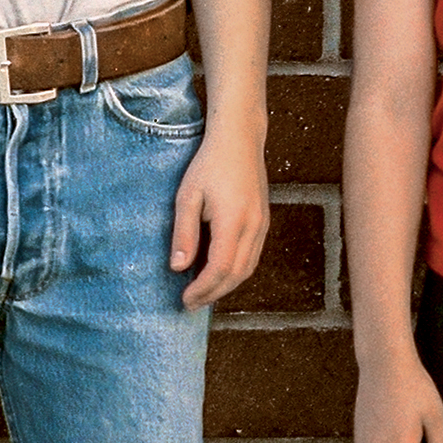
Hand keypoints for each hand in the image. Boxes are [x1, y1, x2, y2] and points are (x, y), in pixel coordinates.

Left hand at [171, 124, 268, 308]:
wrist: (239, 139)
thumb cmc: (209, 164)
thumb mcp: (187, 196)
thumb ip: (184, 233)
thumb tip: (178, 267)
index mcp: (233, 220)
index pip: (220, 268)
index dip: (203, 288)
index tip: (185, 298)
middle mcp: (253, 226)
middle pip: (237, 274)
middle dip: (213, 294)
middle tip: (190, 303)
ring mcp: (263, 224)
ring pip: (248, 268)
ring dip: (225, 286)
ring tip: (202, 293)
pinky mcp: (264, 221)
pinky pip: (253, 256)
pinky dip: (236, 272)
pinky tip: (219, 272)